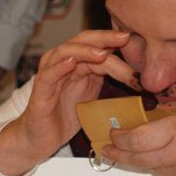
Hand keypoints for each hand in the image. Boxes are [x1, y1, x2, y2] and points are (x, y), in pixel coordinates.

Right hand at [0, 30, 139, 175]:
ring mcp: (50, 74)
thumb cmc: (66, 114)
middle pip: (82, 41)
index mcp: (77, 62)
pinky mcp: (40, 91)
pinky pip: (49, 74)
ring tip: (102, 52)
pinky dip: (60, 66)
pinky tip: (72, 62)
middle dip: (104, 38)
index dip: (114, 40)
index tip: (135, 39)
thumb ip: (106, 75)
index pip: (96, 43)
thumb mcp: (93, 92)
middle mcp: (62, 62)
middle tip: (124, 37)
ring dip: (85, 51)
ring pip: (65, 53)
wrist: (40, 138)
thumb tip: (134, 67)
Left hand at [102, 101, 175, 175]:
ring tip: (135, 153)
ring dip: (144, 160)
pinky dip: (167, 168)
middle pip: (137, 158)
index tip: (112, 135)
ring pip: (154, 169)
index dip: (120, 138)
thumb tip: (157, 110)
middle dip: (119, 154)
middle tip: (107, 150)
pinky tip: (173, 160)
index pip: (138, 138)